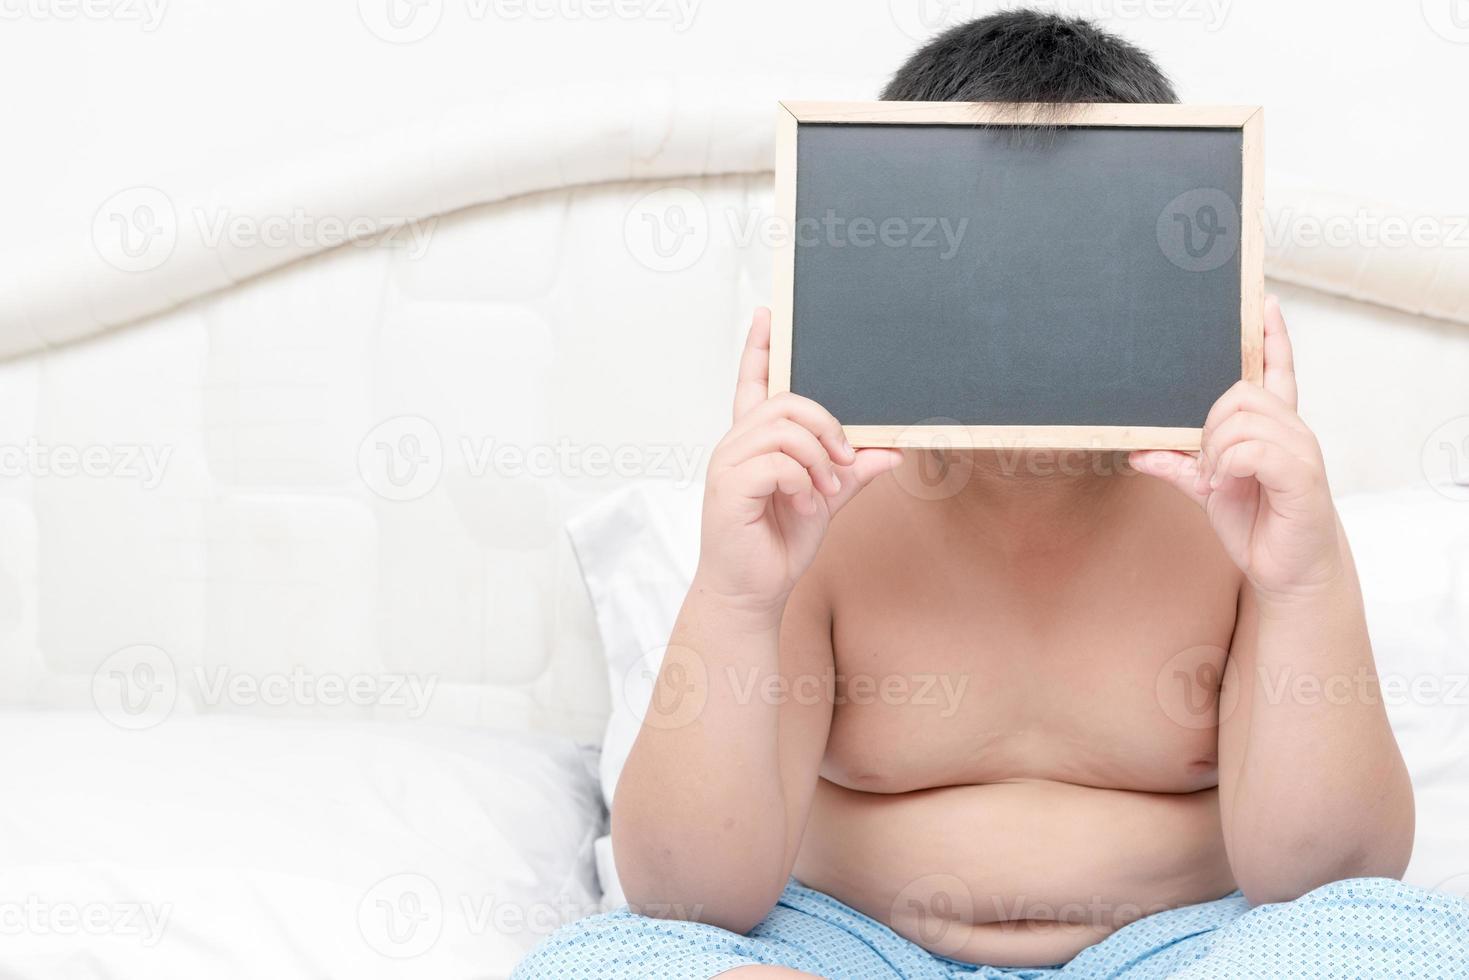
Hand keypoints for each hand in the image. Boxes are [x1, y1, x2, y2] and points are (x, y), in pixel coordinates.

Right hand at [695, 308, 901, 617]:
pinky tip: (804, 505)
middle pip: (785, 400)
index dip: (759, 349)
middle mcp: (737, 444)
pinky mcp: (729, 485)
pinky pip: (779, 461)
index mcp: (755, 442)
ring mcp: (729, 462)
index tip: (766, 314)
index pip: (753, 383)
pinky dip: (803, 482)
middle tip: (844, 461)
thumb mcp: (826, 501)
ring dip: (818, 459)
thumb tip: (891, 451)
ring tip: (823, 493)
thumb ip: (852, 473)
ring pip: (785, 428)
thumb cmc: (778, 545)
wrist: (754, 592)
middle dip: (826, 425)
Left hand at [1129, 297, 1343, 600]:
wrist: (1285, 569)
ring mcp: (1300, 449)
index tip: (1267, 303)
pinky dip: (1229, 464)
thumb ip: (1178, 465)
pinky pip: (1253, 449)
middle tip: (1206, 466)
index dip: (1272, 337)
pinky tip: (1226, 483)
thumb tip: (1137, 453)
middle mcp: (1291, 429)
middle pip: (1239, 392)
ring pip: (1241, 419)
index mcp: (1272, 426)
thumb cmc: (1255, 522)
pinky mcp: (1302, 475)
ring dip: (1216, 451)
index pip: (1277, 370)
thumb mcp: (1207, 489)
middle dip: (1208, 426)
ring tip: (1218, 480)